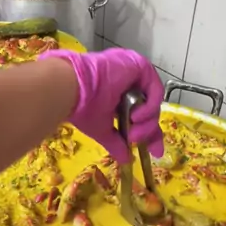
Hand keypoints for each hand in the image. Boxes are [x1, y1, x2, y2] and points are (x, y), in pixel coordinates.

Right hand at [39, 48, 163, 162]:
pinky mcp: (139, 65)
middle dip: (149, 130)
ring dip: (147, 121)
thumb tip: (125, 160)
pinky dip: (149, 107)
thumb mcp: (102, 129)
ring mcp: (135, 73)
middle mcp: (128, 82)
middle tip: (144, 146)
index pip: (141, 114)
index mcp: (118, 94)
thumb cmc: (82, 107)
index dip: (149, 133)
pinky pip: (154, 90)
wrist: (70, 88)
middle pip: (150, 108)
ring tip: (134, 134)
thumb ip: (116, 143)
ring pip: (152, 101)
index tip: (155, 152)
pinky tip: (136, 117)